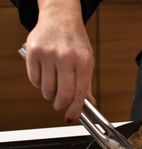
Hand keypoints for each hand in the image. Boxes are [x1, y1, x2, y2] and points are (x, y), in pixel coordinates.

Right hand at [25, 0, 94, 121]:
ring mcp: (48, 54)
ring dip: (50, 95)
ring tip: (55, 87)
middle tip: (61, 106)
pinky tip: (46, 76)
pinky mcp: (32, 52)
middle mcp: (66, 57)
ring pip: (47, 90)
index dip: (75, 109)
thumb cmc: (76, 41)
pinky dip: (40, 84)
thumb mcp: (87, 61)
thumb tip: (88, 105)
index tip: (71, 117)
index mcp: (84, 61)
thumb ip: (86, 85)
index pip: (79, 93)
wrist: (60, 18)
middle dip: (61, 106)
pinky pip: (35, 80)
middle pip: (62, 94)